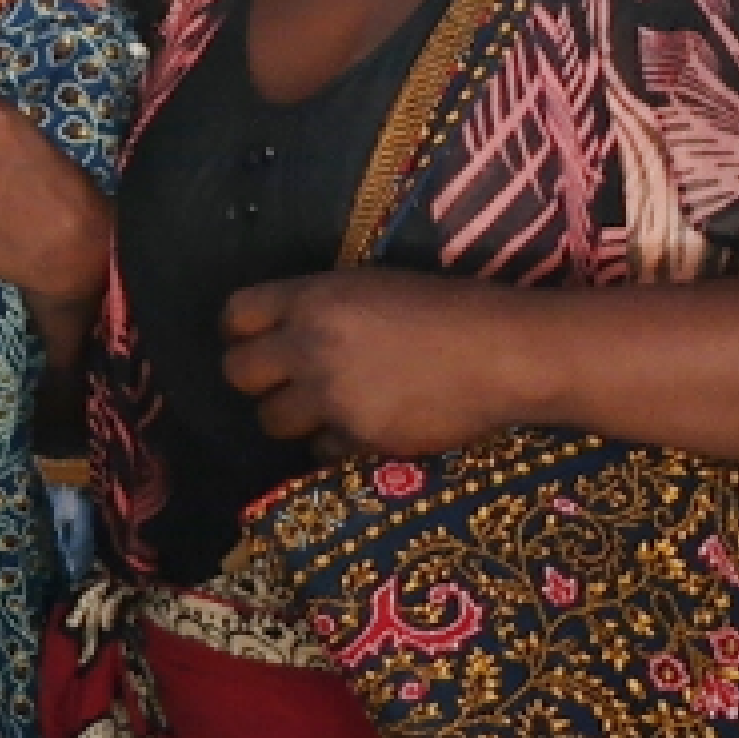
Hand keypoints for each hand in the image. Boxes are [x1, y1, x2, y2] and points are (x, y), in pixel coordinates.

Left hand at [212, 267, 524, 458]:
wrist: (502, 353)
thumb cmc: (450, 310)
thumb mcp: (375, 288)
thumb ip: (324, 309)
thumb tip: (288, 333)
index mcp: (314, 297)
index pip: (236, 314)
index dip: (241, 332)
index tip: (257, 342)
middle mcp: (310, 344)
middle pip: (238, 372)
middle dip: (258, 380)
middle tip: (288, 383)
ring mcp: (330, 394)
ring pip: (270, 420)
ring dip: (294, 417)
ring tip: (330, 408)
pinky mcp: (355, 436)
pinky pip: (319, 449)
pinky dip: (336, 444)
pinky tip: (367, 427)